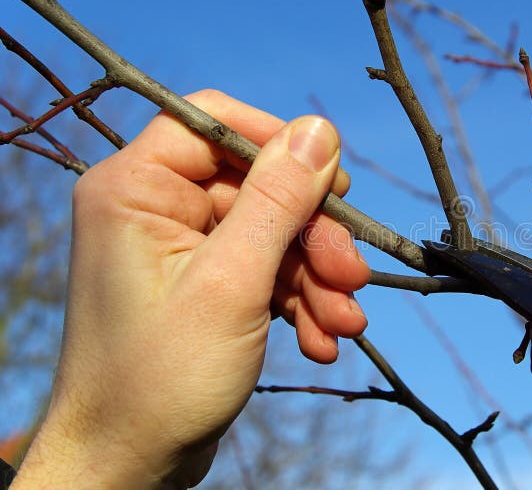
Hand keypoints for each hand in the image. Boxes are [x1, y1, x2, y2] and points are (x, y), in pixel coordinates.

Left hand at [13, 90, 369, 488]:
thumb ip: (277, 200)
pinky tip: (320, 341)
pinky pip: (264, 274)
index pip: (215, 124)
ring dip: (315, 280)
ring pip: (271, 236)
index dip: (280, 144)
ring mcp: (183, 251)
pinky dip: (298, 303)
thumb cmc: (160, 377)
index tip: (335, 181)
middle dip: (313, 239)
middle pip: (258, 190)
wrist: (128, 464)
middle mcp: (156, 210)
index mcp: (137, 189)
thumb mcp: (232, 282)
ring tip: (343, 324)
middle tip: (354, 277)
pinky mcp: (205, 287)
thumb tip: (320, 130)